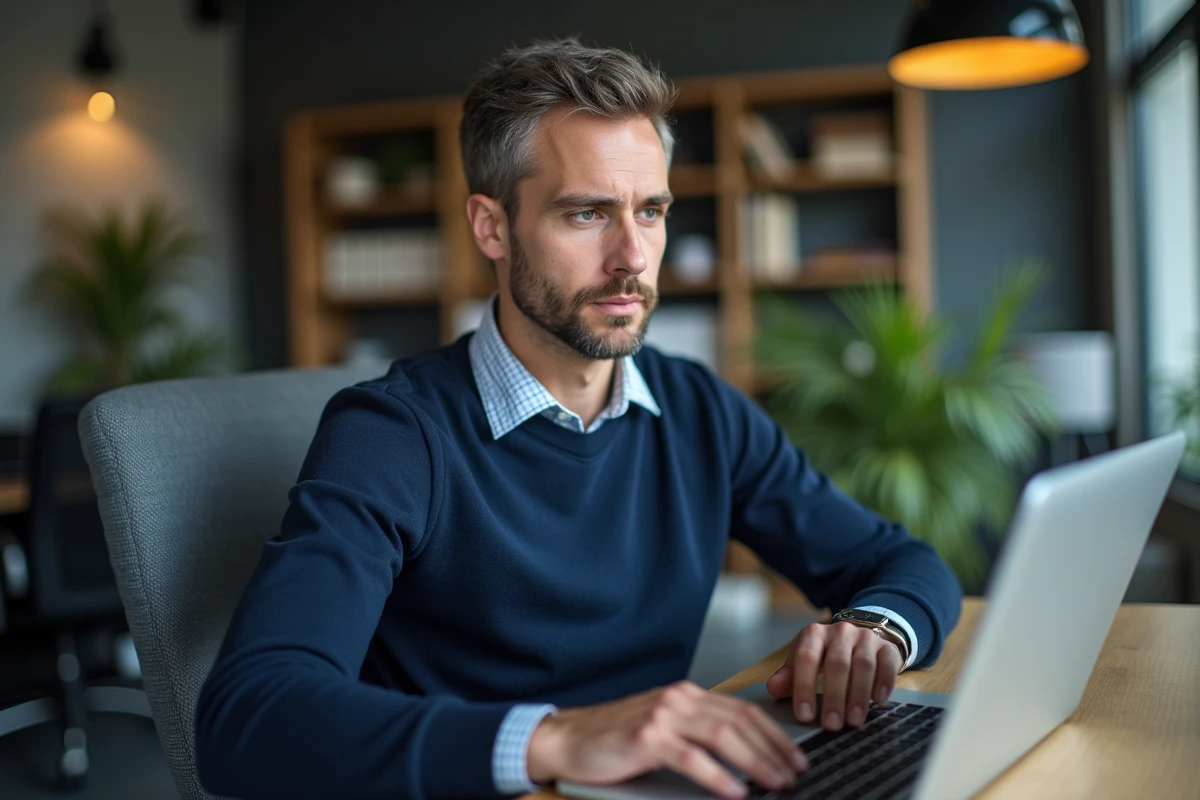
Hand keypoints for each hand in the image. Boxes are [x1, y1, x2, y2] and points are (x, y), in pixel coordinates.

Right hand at [526, 680, 808, 799]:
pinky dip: (718, 776)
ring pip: (723, 735)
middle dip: (774, 748)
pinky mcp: (647, 737)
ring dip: (756, 761)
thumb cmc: (614, 740)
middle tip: (796, 772)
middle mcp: (678, 699)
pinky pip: (692, 757)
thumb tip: (743, 758)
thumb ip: (697, 734)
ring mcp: (662, 715)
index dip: (774, 733)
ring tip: (775, 782)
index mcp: (686, 695)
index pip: (742, 710)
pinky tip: (735, 791)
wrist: (567, 739)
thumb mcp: (662, 729)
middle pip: (740, 721)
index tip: (796, 755)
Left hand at [766, 621, 902, 731]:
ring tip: (853, 720)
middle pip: (837, 663)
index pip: (806, 658)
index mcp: (814, 634)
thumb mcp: (805, 662)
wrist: (861, 638)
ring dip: (859, 695)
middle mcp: (840, 632)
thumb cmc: (827, 655)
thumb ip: (790, 677)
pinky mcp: (887, 647)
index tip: (804, 715)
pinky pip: (887, 663)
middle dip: (834, 697)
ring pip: (863, 665)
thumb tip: (773, 689)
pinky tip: (878, 700)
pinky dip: (884, 682)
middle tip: (831, 724)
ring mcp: (865, 638)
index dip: (804, 687)